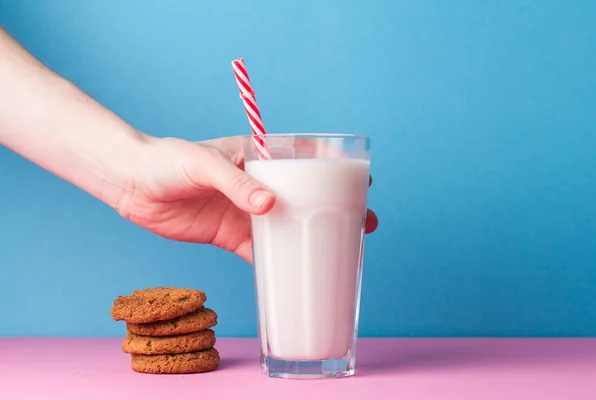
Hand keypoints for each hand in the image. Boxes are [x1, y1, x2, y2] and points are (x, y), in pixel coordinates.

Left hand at [117, 136, 378, 262]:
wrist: (133, 184)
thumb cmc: (168, 159)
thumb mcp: (204, 164)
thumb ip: (236, 182)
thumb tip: (268, 205)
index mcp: (258, 157)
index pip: (305, 161)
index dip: (335, 172)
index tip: (363, 183)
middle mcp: (257, 185)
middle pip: (305, 197)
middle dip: (334, 209)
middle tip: (364, 224)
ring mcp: (246, 211)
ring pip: (287, 227)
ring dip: (312, 238)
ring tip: (340, 251)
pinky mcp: (230, 235)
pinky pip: (259, 251)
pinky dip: (277, 264)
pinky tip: (296, 274)